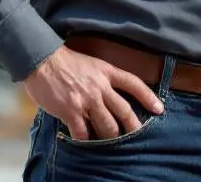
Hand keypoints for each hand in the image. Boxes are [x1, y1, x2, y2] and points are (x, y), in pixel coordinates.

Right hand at [21, 45, 163, 140]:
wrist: (41, 60)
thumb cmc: (65, 61)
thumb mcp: (92, 63)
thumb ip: (103, 79)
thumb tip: (111, 96)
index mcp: (107, 72)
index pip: (134, 84)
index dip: (149, 97)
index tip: (159, 109)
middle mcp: (100, 87)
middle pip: (124, 111)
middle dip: (133, 126)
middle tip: (136, 135)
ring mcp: (86, 100)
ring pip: (107, 126)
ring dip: (110, 136)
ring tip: (109, 139)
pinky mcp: (71, 111)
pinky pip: (83, 133)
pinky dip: (85, 139)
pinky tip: (84, 140)